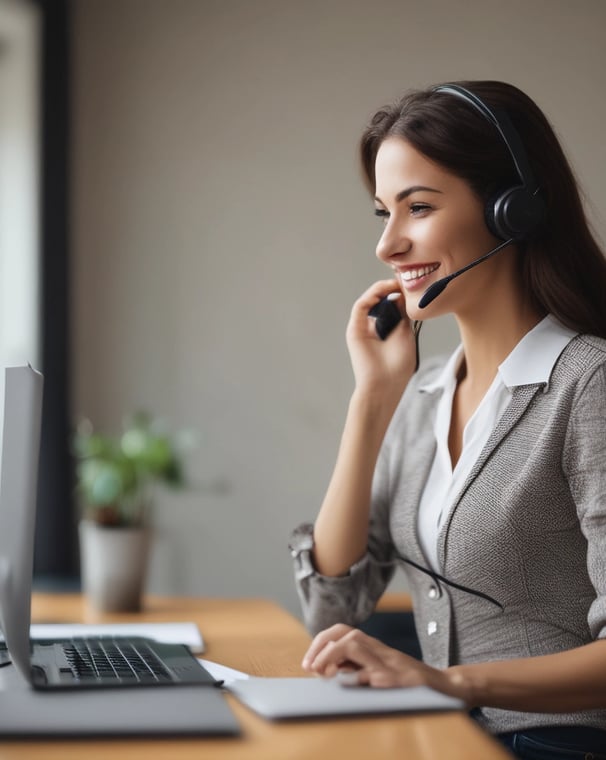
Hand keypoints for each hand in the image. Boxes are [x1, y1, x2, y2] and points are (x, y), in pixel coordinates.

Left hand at [301, 624, 451, 691]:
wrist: (445, 687)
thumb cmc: (409, 681)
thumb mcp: (379, 670)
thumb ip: (356, 666)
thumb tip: (326, 669)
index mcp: (373, 647)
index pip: (342, 632)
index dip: (321, 642)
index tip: (308, 662)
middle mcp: (379, 650)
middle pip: (345, 633)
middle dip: (322, 645)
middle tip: (309, 666)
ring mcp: (389, 663)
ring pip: (356, 644)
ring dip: (333, 654)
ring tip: (321, 672)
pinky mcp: (399, 680)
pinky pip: (374, 673)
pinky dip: (358, 677)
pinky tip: (347, 684)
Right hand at [347, 280, 417, 397]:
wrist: (384, 385)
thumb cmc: (397, 366)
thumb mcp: (405, 334)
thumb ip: (403, 315)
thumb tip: (402, 295)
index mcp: (385, 330)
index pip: (390, 306)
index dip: (399, 293)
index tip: (411, 285)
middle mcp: (372, 327)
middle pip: (379, 301)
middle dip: (390, 288)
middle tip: (404, 279)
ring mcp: (362, 328)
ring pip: (369, 300)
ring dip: (382, 288)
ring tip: (395, 283)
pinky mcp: (354, 329)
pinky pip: (361, 306)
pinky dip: (372, 295)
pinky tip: (385, 290)